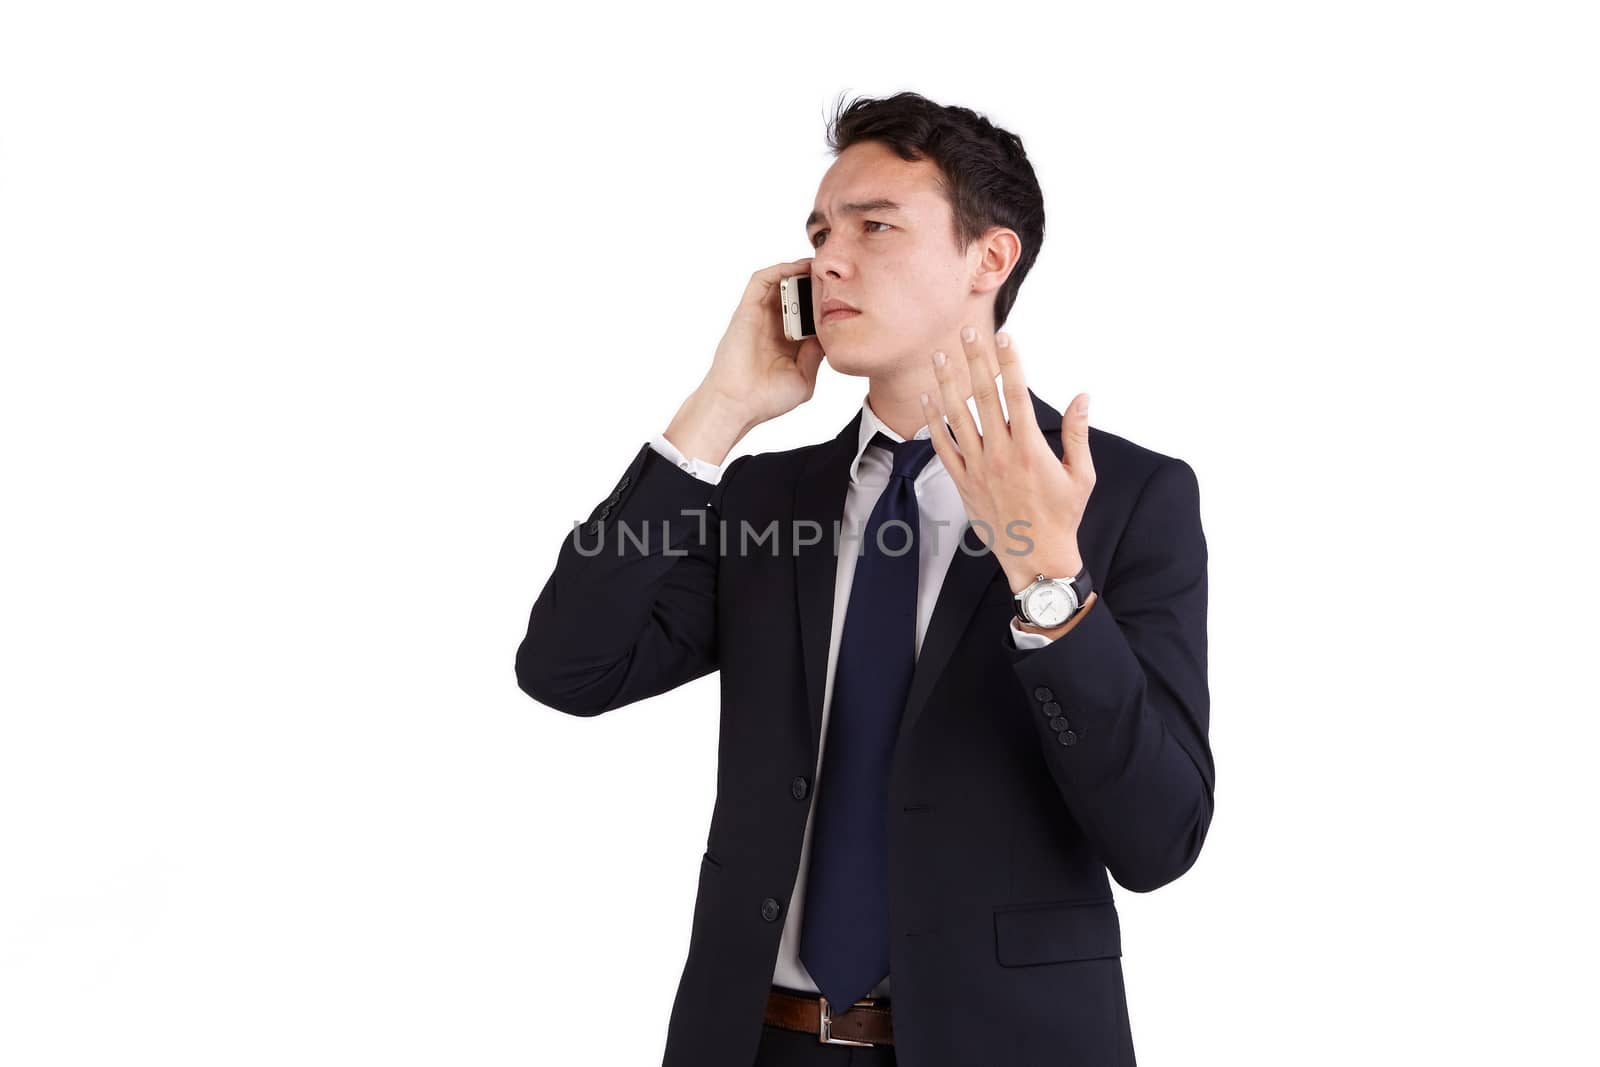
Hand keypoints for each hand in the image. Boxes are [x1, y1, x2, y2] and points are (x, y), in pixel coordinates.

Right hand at [701, 257, 827, 426]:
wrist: (738, 405)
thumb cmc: (766, 399)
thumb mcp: (804, 378)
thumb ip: (816, 355)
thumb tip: (828, 334)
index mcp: (788, 342)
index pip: (810, 314)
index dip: (826, 302)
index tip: (846, 294)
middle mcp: (774, 326)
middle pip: (797, 294)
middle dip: (815, 283)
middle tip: (836, 274)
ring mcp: (760, 316)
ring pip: (781, 283)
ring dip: (800, 272)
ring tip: (821, 265)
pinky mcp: (747, 310)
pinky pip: (762, 280)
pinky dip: (780, 270)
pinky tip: (799, 268)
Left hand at [921, 325, 1093, 592]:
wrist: (1036, 558)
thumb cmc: (1063, 517)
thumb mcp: (1082, 475)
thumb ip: (1078, 433)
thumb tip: (1082, 397)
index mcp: (1030, 449)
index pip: (1016, 395)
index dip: (1009, 363)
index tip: (1005, 337)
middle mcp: (1000, 454)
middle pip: (983, 398)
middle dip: (975, 361)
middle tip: (967, 331)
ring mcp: (978, 469)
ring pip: (957, 418)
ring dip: (948, 384)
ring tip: (940, 356)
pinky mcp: (963, 483)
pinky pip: (943, 447)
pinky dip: (934, 422)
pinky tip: (928, 399)